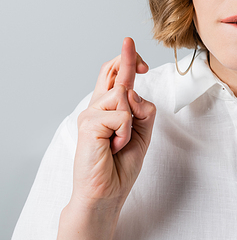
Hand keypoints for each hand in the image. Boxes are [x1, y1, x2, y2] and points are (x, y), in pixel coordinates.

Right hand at [71, 38, 155, 212]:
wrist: (106, 195)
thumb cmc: (120, 166)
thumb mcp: (141, 133)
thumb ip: (142, 110)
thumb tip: (132, 91)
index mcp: (109, 108)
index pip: (115, 75)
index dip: (126, 58)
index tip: (130, 44)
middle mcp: (97, 106)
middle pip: (112, 71)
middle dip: (129, 60)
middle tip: (143, 65)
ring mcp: (90, 114)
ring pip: (124, 95)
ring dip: (131, 121)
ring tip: (119, 142)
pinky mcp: (88, 124)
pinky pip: (122, 116)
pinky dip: (125, 133)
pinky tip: (113, 147)